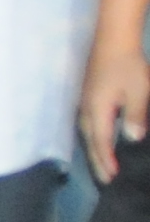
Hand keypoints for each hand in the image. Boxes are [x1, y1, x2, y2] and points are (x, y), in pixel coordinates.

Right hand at [87, 28, 149, 182]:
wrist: (112, 39)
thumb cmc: (127, 66)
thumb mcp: (138, 92)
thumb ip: (134, 116)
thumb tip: (131, 139)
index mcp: (98, 110)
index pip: (102, 142)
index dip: (108, 160)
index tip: (115, 178)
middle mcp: (86, 110)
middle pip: (91, 142)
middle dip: (98, 162)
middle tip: (106, 182)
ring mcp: (84, 103)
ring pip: (87, 134)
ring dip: (94, 151)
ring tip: (102, 166)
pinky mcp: (87, 97)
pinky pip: (89, 125)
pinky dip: (94, 139)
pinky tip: (99, 141)